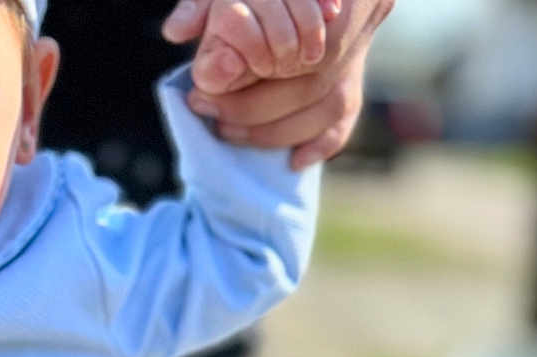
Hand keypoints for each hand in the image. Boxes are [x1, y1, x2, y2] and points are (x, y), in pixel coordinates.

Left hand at [166, 0, 397, 167]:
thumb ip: (204, 5)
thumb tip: (175, 30)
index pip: (288, 57)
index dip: (244, 88)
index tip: (202, 99)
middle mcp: (355, 20)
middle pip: (309, 86)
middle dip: (256, 113)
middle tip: (215, 122)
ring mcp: (361, 48)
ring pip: (332, 105)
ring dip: (282, 132)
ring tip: (234, 135)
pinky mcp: (358, 69)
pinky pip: (348, 113)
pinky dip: (323, 142)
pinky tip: (295, 161)